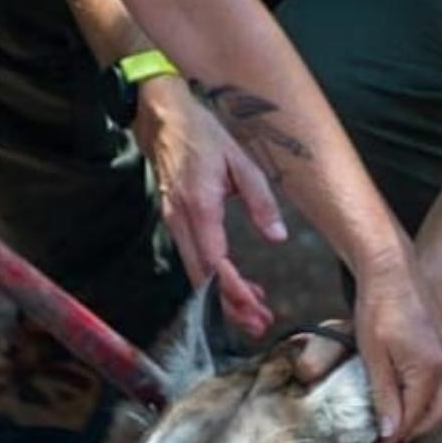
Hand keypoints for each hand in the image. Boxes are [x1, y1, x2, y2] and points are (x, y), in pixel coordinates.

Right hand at [133, 79, 283, 335]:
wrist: (164, 117)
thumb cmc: (204, 135)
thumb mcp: (242, 163)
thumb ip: (261, 202)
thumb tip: (278, 239)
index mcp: (199, 207)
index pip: (216, 262)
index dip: (234, 291)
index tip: (255, 309)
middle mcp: (181, 220)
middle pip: (204, 277)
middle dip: (231, 306)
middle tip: (259, 325)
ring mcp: (173, 223)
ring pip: (198, 272)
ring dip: (224, 297)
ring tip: (254, 314)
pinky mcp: (174, 222)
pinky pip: (194, 259)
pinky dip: (215, 278)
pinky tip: (238, 286)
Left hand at [296, 258, 441, 442]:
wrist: (392, 269)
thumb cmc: (378, 308)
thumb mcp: (373, 356)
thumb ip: (384, 397)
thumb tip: (390, 433)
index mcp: (429, 368)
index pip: (416, 416)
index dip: (398, 434)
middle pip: (439, 413)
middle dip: (417, 431)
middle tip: (392, 440)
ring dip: (426, 416)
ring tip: (401, 423)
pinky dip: (432, 397)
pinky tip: (412, 397)